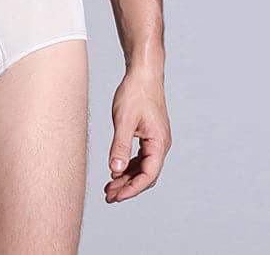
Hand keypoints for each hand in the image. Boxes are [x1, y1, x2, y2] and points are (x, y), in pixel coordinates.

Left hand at [105, 66, 171, 202]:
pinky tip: (115, 170)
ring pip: (143, 167)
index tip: (115, 197)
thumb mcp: (124, 120)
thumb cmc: (135, 92)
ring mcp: (156, 140)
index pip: (148, 176)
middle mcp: (161, 144)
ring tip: (109, 187)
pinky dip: (128, 165)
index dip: (131, 189)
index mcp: (159, 143)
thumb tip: (115, 170)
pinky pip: (141, 157)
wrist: (144, 72)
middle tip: (108, 196)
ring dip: (127, 178)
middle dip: (128, 187)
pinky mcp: (149, 134)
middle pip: (146, 175)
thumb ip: (120, 146)